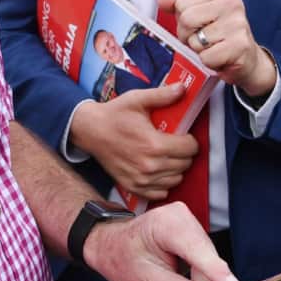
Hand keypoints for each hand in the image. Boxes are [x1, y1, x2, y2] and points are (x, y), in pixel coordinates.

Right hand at [70, 85, 197, 200]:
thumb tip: (182, 88)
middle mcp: (150, 166)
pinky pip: (160, 192)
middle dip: (184, 153)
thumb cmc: (114, 114)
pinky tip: (157, 170)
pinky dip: (163, 183)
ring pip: (176, 179)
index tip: (183, 135)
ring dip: (175, 168)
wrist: (90, 131)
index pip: (190, 148)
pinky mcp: (133, 187)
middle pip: (185, 164)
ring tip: (166, 156)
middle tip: (175, 143)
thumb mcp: (138, 100)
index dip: (190, 140)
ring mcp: (142, 179)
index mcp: (154, 144)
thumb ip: (162, 95)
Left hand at [85, 201, 240, 280]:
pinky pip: (203, 261)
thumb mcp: (146, 280)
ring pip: (207, 265)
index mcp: (167, 223)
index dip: (217, 273)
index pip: (199, 251)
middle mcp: (182, 217)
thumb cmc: (121, 258)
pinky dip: (194, 280)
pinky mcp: (192, 234)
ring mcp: (189, 224)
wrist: (109, 245)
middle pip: (206, 262)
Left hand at [160, 0, 275, 100]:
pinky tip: (220, 57)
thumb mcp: (200, 15)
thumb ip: (180, 6)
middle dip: (188, 35)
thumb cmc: (221, 36)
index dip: (184, 20)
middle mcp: (231, 3)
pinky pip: (205, 57)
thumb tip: (162, 1)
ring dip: (199, 50)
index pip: (181, 3)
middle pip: (186, 19)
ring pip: (195, 40)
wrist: (248, 59)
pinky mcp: (239, 46)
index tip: (199, 25)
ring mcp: (237, 24)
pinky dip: (209, 62)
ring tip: (214, 47)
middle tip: (203, 39)